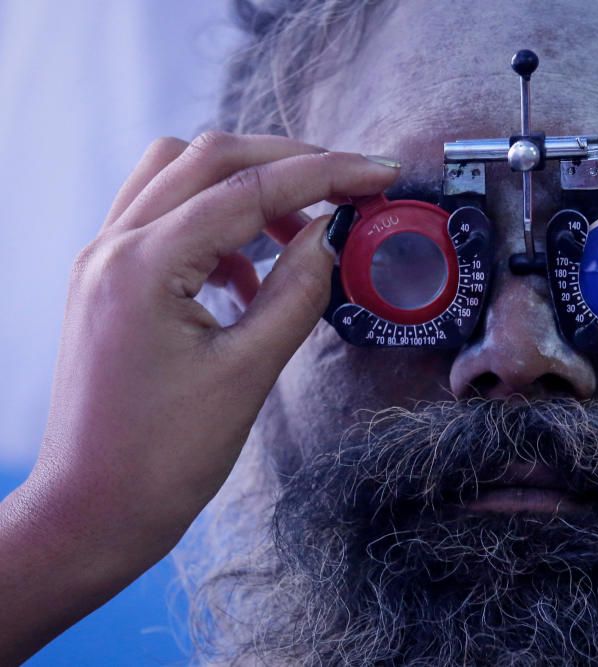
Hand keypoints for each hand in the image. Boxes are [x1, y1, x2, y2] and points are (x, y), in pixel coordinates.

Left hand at [0, 132, 398, 661]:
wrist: (93, 511)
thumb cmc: (165, 458)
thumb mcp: (248, 374)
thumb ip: (297, 292)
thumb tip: (333, 234)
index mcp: (144, 265)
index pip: (249, 189)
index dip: (326, 173)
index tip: (380, 173)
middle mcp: (114, 246)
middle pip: (210, 157)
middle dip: (289, 162)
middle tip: (351, 185)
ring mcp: (104, 259)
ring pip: (179, 173)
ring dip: (246, 182)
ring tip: (298, 224)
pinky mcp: (109, 280)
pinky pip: (165, 215)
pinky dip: (216, 219)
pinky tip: (248, 271)